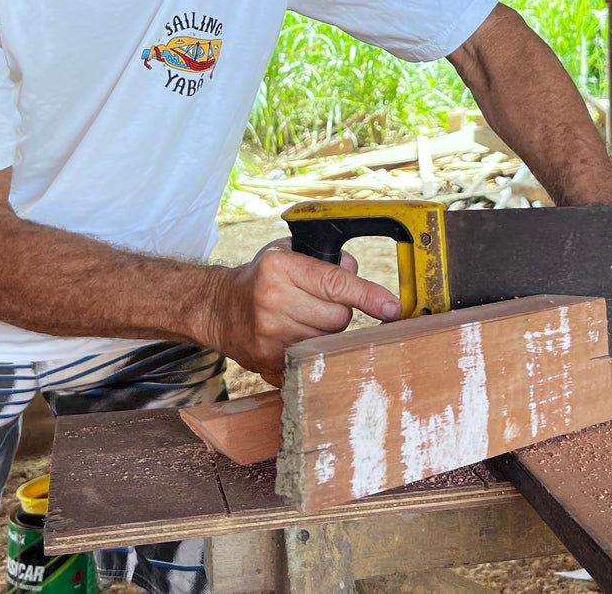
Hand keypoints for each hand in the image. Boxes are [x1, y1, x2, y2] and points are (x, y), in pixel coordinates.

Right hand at [204, 237, 401, 375]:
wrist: (219, 309)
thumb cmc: (261, 278)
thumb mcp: (288, 253)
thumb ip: (327, 260)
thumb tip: (359, 278)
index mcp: (279, 268)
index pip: (335, 284)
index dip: (368, 296)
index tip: (392, 307)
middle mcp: (273, 300)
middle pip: (339, 317)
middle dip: (338, 312)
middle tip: (316, 304)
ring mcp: (269, 334)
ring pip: (328, 339)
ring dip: (324, 331)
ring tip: (300, 318)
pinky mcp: (269, 359)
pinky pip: (312, 357)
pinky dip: (312, 349)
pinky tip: (294, 335)